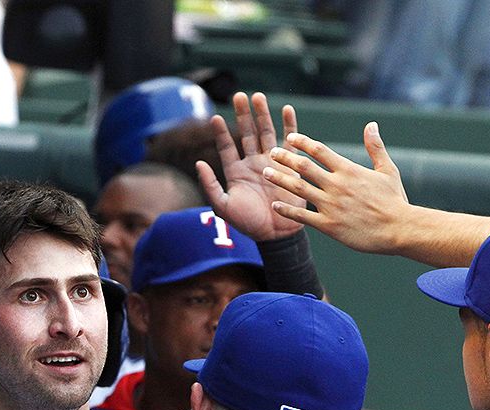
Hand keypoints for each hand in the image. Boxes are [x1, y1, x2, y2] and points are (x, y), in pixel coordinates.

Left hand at [200, 92, 303, 241]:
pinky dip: (289, 126)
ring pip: (266, 133)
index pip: (227, 146)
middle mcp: (253, 163)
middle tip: (239, 96)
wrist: (274, 234)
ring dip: (263, 115)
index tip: (215, 117)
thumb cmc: (247, 223)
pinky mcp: (290, 165)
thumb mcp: (222, 206)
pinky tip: (287, 110)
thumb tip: (199, 163)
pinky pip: (290, 142)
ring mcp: (272, 162)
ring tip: (258, 97)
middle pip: (247, 133)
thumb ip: (210, 185)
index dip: (221, 132)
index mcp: (236, 171)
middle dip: (243, 115)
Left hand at [265, 123, 411, 254]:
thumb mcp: (387, 170)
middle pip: (304, 166)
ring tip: (265, 172)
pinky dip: (287, 210)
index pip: (320, 150)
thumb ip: (375, 147)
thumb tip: (371, 125)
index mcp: (349, 170)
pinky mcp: (329, 226)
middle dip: (285, 158)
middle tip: (271, 152)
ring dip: (280, 179)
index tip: (289, 138)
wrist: (400, 229)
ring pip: (299, 188)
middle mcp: (337, 185)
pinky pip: (303, 216)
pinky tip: (275, 205)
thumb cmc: (395, 200)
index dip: (302, 142)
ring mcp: (331, 205)